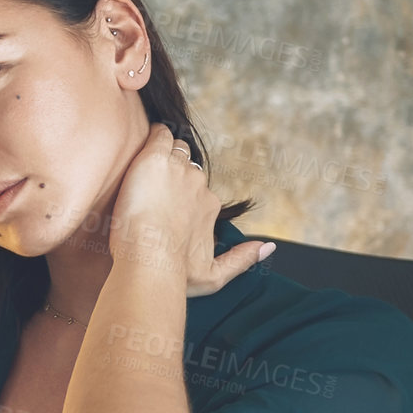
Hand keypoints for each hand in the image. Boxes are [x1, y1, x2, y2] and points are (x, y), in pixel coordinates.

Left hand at [109, 123, 273, 297]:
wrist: (150, 261)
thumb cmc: (175, 274)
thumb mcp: (214, 276)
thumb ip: (242, 259)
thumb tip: (269, 247)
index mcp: (209, 205)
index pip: (197, 188)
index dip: (180, 192)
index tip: (164, 201)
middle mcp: (198, 184)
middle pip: (187, 166)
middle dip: (172, 170)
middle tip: (150, 183)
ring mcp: (178, 169)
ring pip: (174, 149)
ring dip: (162, 153)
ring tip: (143, 166)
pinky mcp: (155, 160)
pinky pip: (159, 136)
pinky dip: (153, 136)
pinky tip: (144, 142)